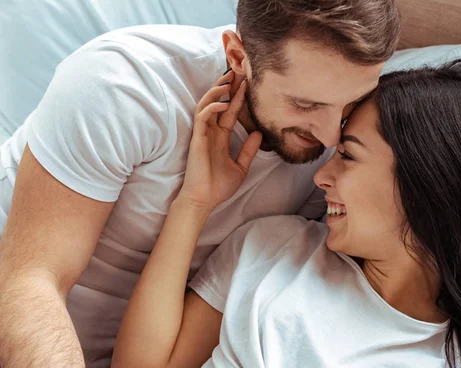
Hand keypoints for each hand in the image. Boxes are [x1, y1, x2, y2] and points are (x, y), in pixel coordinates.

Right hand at [177, 71, 261, 209]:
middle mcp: (211, 131)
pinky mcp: (197, 138)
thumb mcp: (241, 166)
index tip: (248, 82)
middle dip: (227, 86)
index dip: (239, 96)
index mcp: (221, 137)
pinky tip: (224, 103)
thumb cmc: (219, 186)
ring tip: (229, 79)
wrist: (205, 200)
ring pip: (207, 104)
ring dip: (217, 90)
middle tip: (238, 70)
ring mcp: (203, 133)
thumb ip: (249, 150)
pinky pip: (203, 116)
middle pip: (218, 102)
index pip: (230, 111)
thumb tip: (259, 133)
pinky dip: (212, 107)